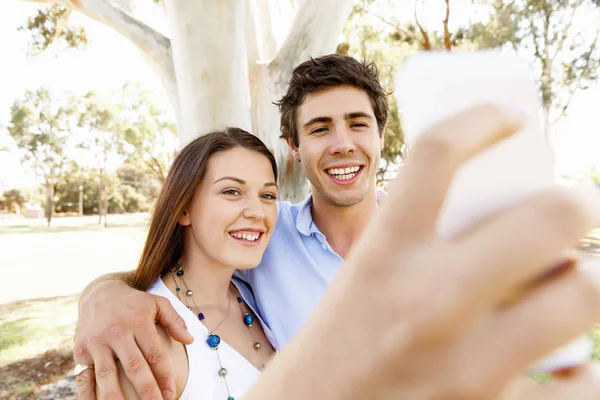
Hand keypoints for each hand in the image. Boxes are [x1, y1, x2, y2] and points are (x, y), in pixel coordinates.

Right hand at [73, 278, 192, 399]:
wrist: (99, 292)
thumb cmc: (134, 302)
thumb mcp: (157, 303)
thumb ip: (175, 321)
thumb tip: (190, 340)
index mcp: (138, 322)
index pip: (154, 354)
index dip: (164, 376)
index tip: (171, 393)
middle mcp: (117, 332)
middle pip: (133, 366)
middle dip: (146, 389)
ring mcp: (97, 342)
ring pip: (107, 375)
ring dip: (116, 397)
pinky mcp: (81, 350)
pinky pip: (83, 376)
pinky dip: (86, 395)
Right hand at [245, 104, 599, 398]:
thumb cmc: (338, 344)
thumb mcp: (364, 280)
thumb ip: (424, 246)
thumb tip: (508, 224)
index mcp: (382, 255)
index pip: (437, 153)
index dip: (483, 116)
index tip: (514, 116)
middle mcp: (427, 301)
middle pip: (548, 216)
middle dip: (577, 201)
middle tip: (575, 206)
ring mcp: (467, 363)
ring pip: (584, 293)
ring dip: (587, 279)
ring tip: (570, 280)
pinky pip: (582, 382)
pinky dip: (582, 367)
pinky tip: (563, 359)